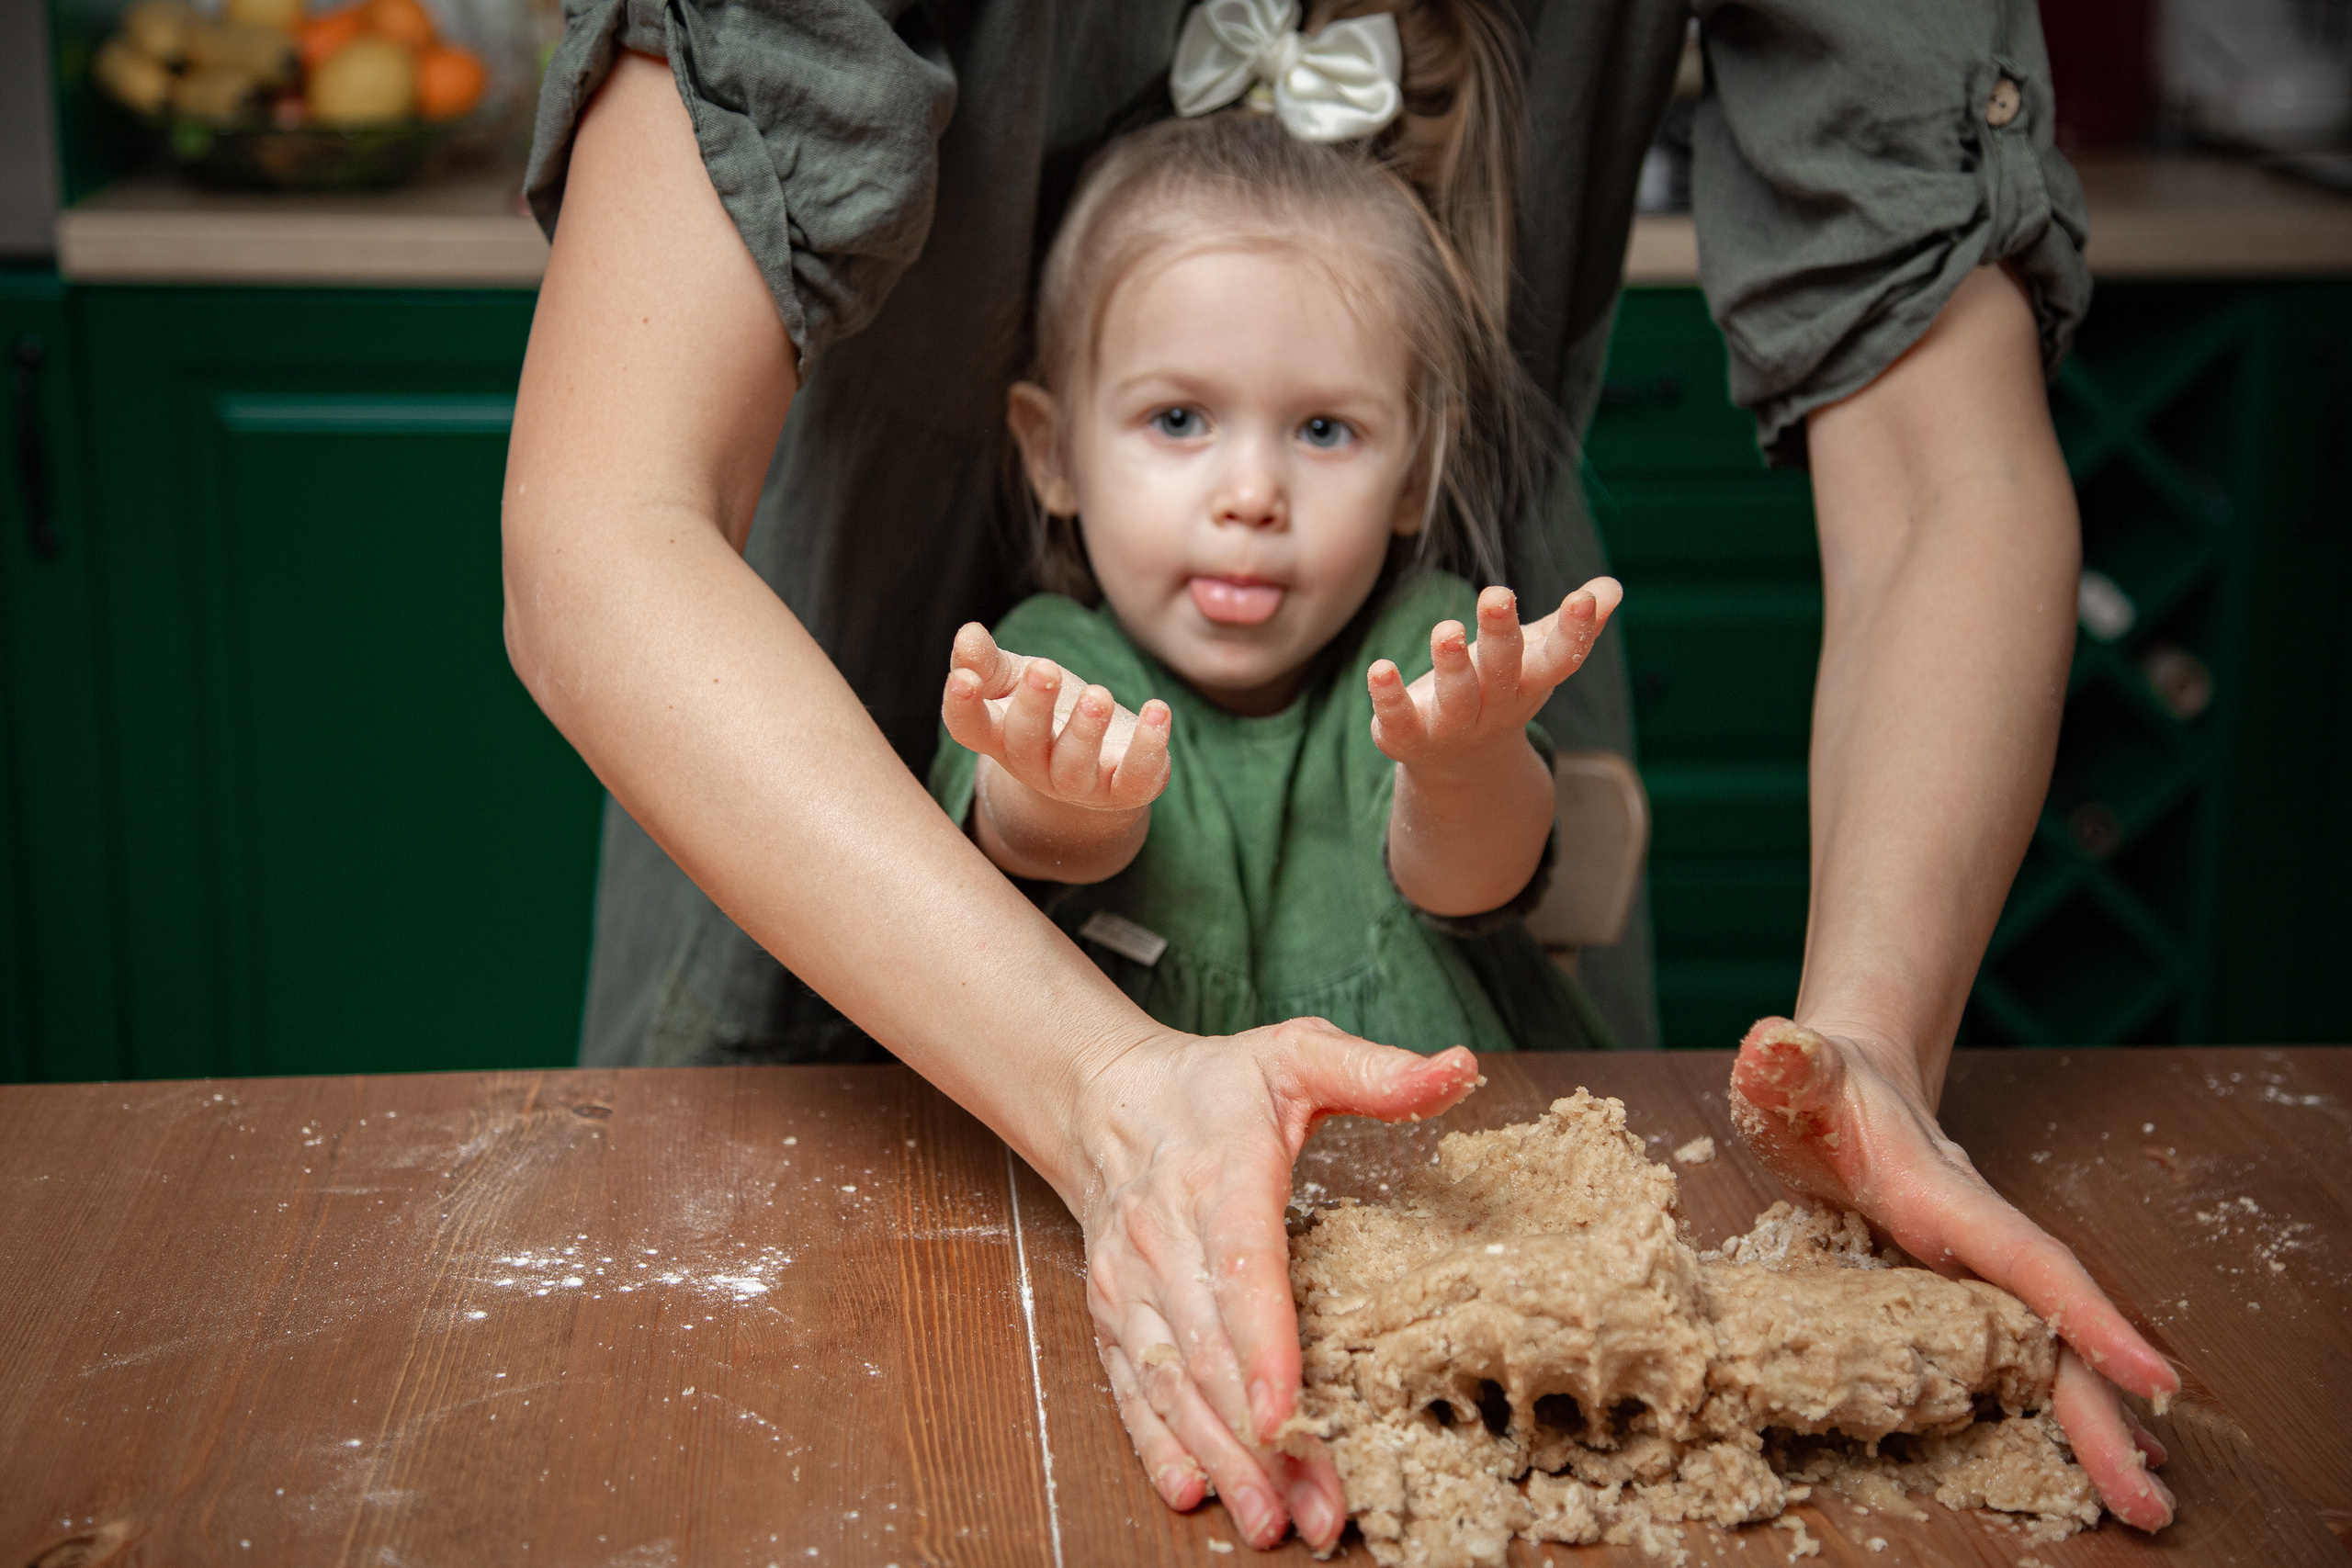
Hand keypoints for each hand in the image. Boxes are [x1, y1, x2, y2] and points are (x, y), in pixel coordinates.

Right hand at [941, 621, 1170, 811]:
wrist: (1102, 764)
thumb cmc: (1049, 711)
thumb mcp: (1016, 680)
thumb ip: (989, 662)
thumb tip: (967, 633)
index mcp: (999, 737)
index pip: (969, 729)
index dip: (962, 707)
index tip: (963, 679)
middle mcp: (1034, 766)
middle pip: (1024, 744)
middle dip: (1033, 707)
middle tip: (1044, 669)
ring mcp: (1079, 784)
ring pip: (1073, 768)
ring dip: (1085, 731)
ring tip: (1098, 695)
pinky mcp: (1124, 789)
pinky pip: (1133, 778)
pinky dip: (1147, 747)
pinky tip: (1157, 710)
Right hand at [1068, 1021, 1481, 1551]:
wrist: (1103, 1099)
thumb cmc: (1215, 1086)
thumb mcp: (1295, 1054)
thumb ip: (1375, 1070)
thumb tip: (1457, 1068)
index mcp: (1219, 1176)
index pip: (1242, 1269)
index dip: (1265, 1346)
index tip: (1290, 1414)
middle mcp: (1165, 1239)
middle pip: (1213, 1352)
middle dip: (1262, 1441)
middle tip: (1314, 1511)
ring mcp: (1132, 1285)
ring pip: (1172, 1383)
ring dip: (1220, 1458)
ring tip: (1269, 1521)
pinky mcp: (1114, 1315)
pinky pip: (1130, 1388)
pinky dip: (1157, 1444)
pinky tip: (1191, 1492)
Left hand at [1366, 578, 1621, 778]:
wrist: (1458, 767)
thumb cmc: (1499, 692)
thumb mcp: (1533, 660)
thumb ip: (1568, 627)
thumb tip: (1612, 587)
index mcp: (1528, 682)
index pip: (1558, 659)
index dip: (1574, 633)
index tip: (1583, 600)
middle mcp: (1494, 706)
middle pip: (1502, 672)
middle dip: (1500, 635)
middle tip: (1497, 595)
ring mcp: (1452, 726)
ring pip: (1456, 698)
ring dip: (1452, 665)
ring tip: (1447, 629)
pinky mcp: (1408, 736)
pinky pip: (1399, 718)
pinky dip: (1388, 697)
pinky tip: (1379, 668)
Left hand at [1729, 1018, 2179, 1530]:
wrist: (1847, 1074)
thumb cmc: (1814, 1084)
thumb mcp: (1791, 1074)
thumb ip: (1787, 1064)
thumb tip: (1773, 1047)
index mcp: (1940, 1195)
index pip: (2024, 1258)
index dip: (2083, 1317)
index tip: (2152, 1379)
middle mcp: (1975, 1235)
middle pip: (2051, 1329)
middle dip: (2103, 1411)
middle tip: (2153, 1505)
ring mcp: (1972, 1266)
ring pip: (2044, 1352)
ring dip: (2093, 1424)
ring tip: (2143, 1504)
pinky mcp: (1959, 1287)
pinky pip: (2019, 1352)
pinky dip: (2061, 1399)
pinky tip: (2100, 1446)